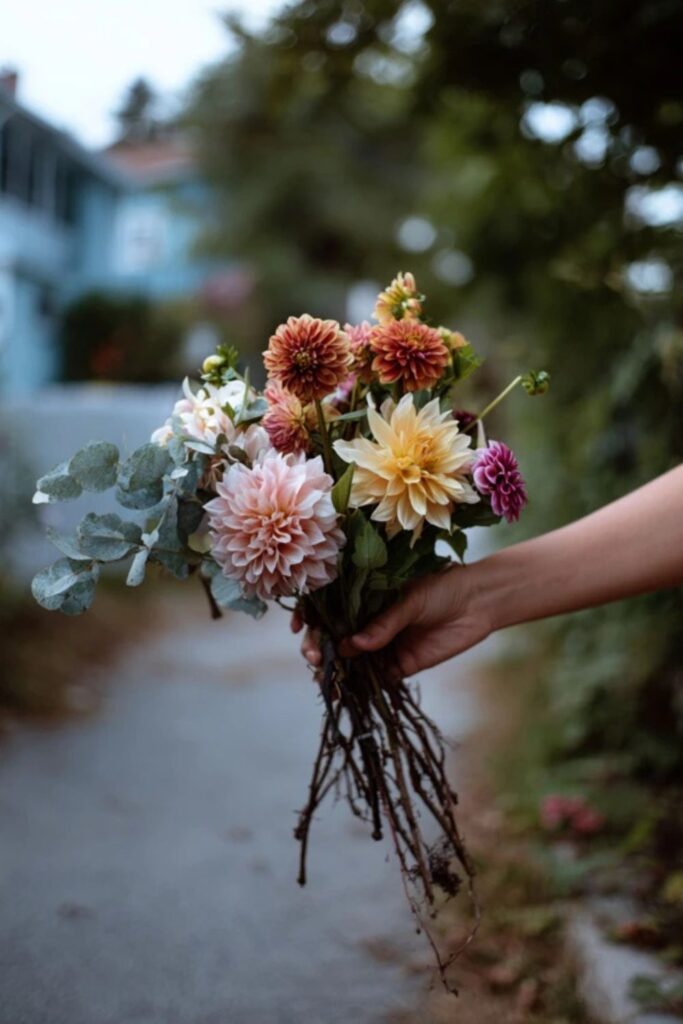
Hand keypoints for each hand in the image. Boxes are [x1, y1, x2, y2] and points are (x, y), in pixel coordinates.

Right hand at [293, 564, 493, 677]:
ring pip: (349, 661)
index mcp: (365, 596)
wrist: (478, 602)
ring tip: (323, 677)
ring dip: (334, 670)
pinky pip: (374, 679)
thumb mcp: (409, 599)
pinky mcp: (400, 665)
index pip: (328, 607)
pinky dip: (358, 686)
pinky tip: (346, 690)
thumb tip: (353, 646)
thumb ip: (384, 623)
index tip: (300, 627)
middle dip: (319, 647)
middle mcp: (368, 621)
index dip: (309, 617)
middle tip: (315, 656)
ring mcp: (382, 644)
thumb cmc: (442, 587)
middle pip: (333, 637)